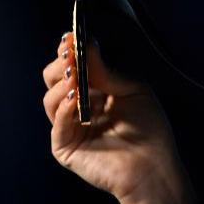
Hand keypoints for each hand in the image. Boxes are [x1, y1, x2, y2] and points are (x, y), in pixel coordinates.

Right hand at [42, 32, 196, 203]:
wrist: (154, 165)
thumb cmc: (149, 128)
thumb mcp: (132, 89)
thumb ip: (105, 70)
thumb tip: (85, 45)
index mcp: (93, 89)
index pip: (71, 65)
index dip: (69, 50)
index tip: (71, 38)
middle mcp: (77, 105)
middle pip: (53, 77)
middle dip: (60, 64)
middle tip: (71, 56)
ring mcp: (69, 126)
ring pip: (49, 98)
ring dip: (62, 84)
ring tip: (76, 78)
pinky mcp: (65, 146)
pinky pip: (57, 123)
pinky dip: (64, 108)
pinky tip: (76, 100)